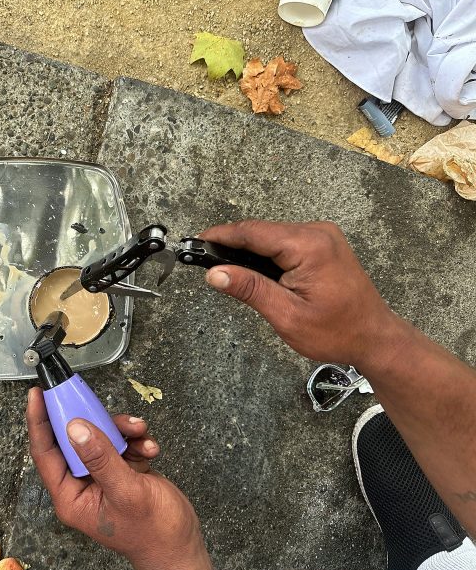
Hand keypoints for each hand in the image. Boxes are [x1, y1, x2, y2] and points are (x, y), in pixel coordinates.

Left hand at [26, 388, 213, 569]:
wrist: (182, 546)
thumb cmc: (153, 532)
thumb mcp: (126, 492)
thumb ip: (101, 458)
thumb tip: (76, 428)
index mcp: (71, 496)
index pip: (45, 453)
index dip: (39, 422)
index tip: (37, 395)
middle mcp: (82, 484)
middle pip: (74, 439)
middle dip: (93, 420)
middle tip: (96, 403)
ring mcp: (102, 476)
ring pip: (101, 437)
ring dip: (121, 429)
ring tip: (139, 430)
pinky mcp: (121, 469)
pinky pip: (121, 443)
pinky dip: (136, 440)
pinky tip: (149, 448)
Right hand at [199, 220, 407, 367]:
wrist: (375, 337)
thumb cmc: (336, 332)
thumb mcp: (286, 315)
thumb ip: (249, 289)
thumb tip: (214, 273)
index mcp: (309, 246)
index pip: (253, 232)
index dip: (221, 236)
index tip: (195, 243)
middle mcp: (317, 232)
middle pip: (261, 232)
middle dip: (231, 245)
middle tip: (204, 262)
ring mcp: (322, 236)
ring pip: (271, 236)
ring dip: (248, 251)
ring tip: (224, 270)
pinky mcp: (322, 244)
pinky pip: (284, 242)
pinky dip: (265, 254)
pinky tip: (253, 271)